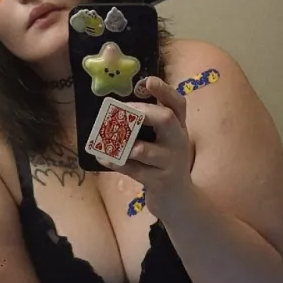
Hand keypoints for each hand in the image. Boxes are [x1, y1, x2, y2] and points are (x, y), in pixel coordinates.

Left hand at [98, 77, 192, 216]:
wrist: (179, 201)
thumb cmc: (165, 164)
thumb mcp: (165, 142)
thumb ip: (150, 126)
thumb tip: (117, 109)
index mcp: (179, 128)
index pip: (178, 104)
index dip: (164, 90)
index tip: (147, 81)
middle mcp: (178, 142)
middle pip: (167, 120)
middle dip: (143, 112)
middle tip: (123, 111)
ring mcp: (170, 163)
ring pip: (146, 150)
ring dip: (125, 144)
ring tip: (108, 139)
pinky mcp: (160, 181)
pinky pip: (134, 170)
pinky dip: (116, 163)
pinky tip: (102, 157)